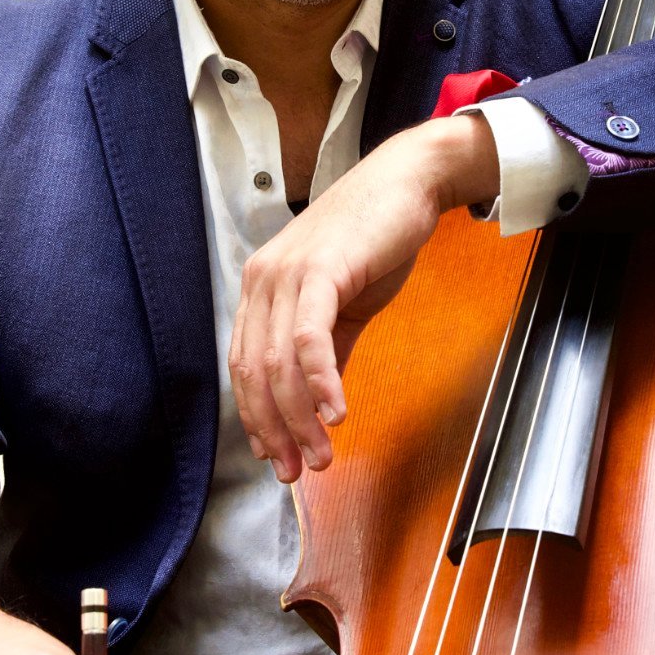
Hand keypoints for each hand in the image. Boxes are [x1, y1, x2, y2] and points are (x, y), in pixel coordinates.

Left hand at [230, 115, 499, 482]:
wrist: (409, 183)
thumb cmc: (376, 237)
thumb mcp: (345, 305)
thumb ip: (327, 353)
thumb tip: (319, 404)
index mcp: (261, 289)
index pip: (245, 368)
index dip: (258, 419)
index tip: (276, 458)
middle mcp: (262, 281)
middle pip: (255, 374)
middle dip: (275, 431)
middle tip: (297, 471)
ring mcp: (286, 273)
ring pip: (279, 363)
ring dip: (299, 419)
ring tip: (321, 455)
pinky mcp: (319, 270)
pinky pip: (309, 338)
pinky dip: (319, 382)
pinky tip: (335, 413)